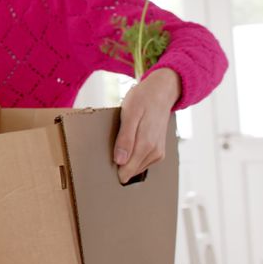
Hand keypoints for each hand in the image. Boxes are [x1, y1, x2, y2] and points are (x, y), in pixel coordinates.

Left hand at [115, 68, 180, 183]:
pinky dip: (132, 158)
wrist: (161, 92)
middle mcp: (154, 152)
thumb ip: (125, 139)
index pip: (127, 171)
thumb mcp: (130, 115)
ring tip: (116, 148)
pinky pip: (142, 161)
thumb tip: (119, 161)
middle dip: (118, 167)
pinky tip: (125, 147)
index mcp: (146, 145)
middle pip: (131, 171)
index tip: (101, 168)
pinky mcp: (158, 150)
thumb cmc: (143, 100)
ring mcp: (158, 152)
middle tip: (105, 155)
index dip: (113, 171)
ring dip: (125, 162)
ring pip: (136, 168)